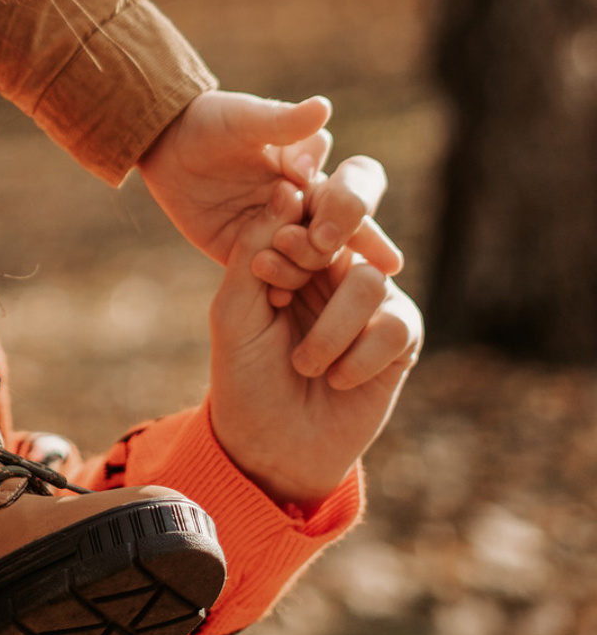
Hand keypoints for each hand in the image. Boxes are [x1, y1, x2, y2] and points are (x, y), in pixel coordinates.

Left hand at [138, 91, 400, 274]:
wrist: (165, 147)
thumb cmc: (210, 123)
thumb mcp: (244, 120)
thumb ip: (283, 122)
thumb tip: (323, 106)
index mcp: (316, 171)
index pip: (359, 187)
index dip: (351, 204)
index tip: (326, 205)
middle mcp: (309, 205)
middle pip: (347, 232)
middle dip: (338, 240)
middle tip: (319, 241)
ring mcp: (285, 233)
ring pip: (316, 259)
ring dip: (304, 262)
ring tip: (272, 258)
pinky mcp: (257, 255)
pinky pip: (279, 279)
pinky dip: (282, 287)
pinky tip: (276, 297)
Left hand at [207, 182, 421, 509]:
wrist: (271, 444)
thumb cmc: (245, 371)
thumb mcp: (235, 307)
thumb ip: (256, 247)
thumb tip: (287, 190)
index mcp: (291, 248)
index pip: (309, 202)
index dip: (294, 225)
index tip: (266, 268)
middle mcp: (334, 265)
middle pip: (350, 226)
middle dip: (317, 255)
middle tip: (284, 296)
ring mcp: (370, 300)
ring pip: (369, 278)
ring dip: (331, 327)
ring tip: (305, 364)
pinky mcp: (399, 339)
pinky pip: (395, 324)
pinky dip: (359, 355)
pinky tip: (335, 378)